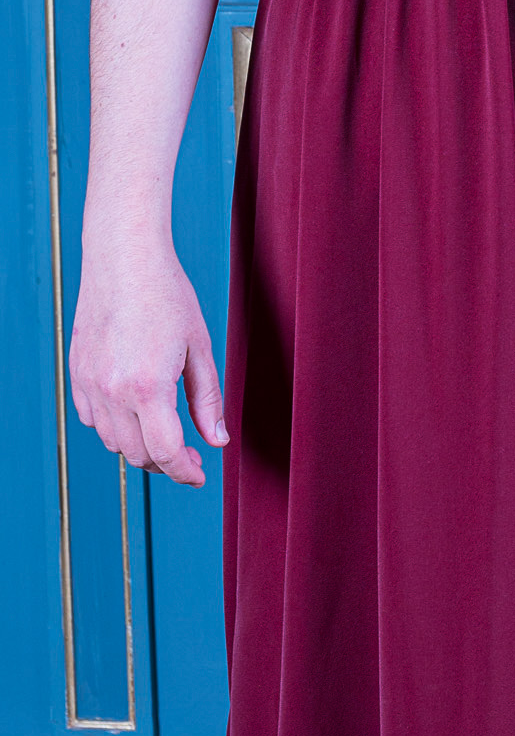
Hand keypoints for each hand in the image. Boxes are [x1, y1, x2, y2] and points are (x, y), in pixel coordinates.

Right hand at [68, 243, 226, 487]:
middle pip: (138, 454)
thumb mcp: (199, 348)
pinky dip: (115, 426)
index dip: (185, 472)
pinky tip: (135, 412)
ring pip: (113, 441)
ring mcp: (89, 384)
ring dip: (139, 446)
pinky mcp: (75, 374)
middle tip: (189, 455)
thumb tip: (217, 441)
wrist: (123, 259)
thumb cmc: (167, 295)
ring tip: (165, 432)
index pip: (166, 453)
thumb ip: (208, 400)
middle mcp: (112, 392)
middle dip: (166, 462)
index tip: (199, 476)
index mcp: (148, 386)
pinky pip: (92, 419)